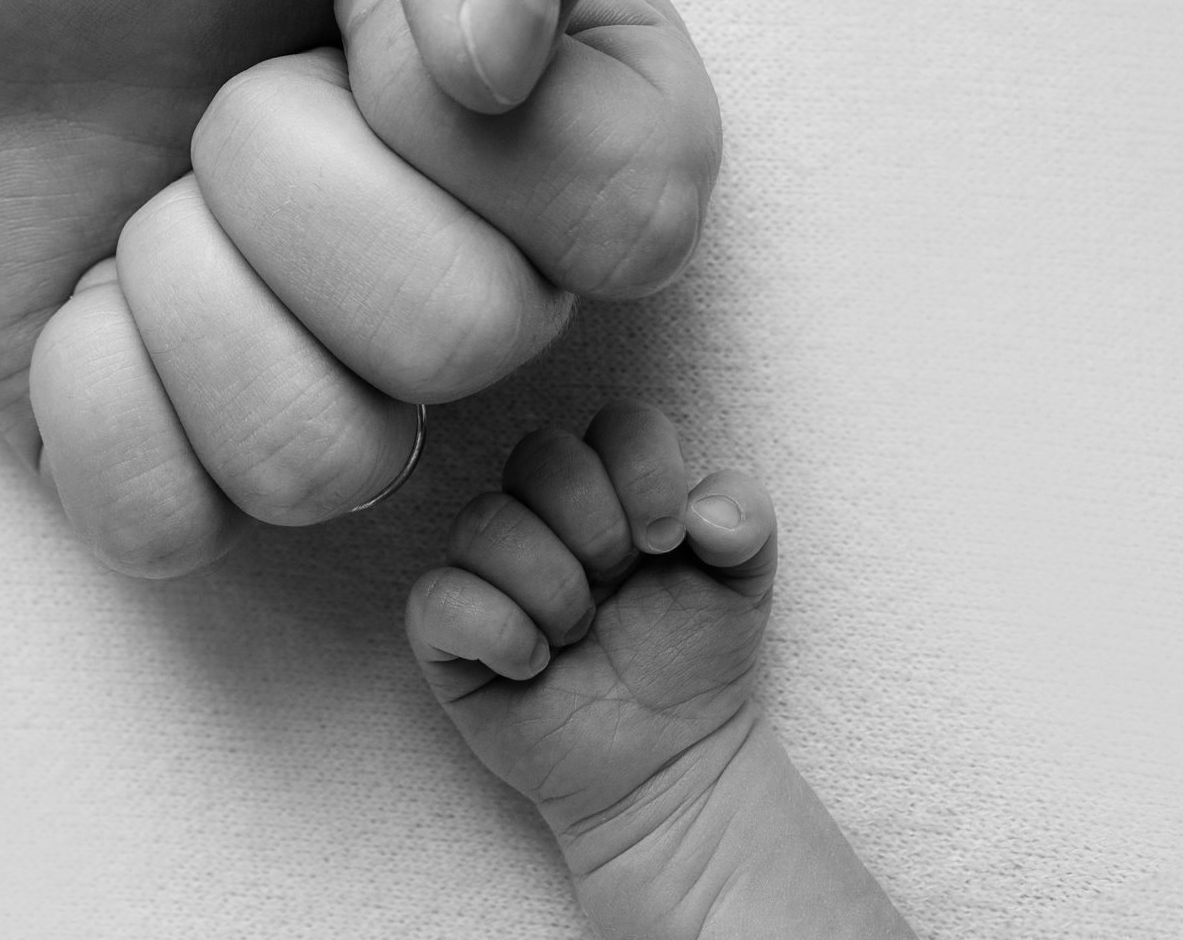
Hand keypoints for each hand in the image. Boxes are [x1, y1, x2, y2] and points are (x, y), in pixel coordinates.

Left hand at [0, 0, 720, 575]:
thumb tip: (508, 63)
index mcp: (563, 104)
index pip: (636, 212)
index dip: (469, 118)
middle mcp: (471, 264)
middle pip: (470, 336)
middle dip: (292, 173)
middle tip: (226, 80)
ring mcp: (325, 378)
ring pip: (330, 460)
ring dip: (193, 285)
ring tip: (156, 179)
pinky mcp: (171, 457)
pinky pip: (172, 521)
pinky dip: (96, 393)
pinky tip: (84, 283)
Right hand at [406, 404, 910, 938]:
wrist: (669, 760)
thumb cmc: (692, 660)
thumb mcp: (744, 584)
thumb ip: (746, 519)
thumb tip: (703, 509)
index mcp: (612, 487)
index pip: (616, 423)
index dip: (644, 471)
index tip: (668, 541)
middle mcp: (543, 514)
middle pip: (540, 454)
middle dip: (595, 526)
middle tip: (619, 585)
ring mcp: (488, 569)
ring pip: (484, 521)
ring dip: (551, 587)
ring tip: (580, 635)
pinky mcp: (447, 632)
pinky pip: (437, 597)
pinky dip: (496, 630)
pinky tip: (535, 665)